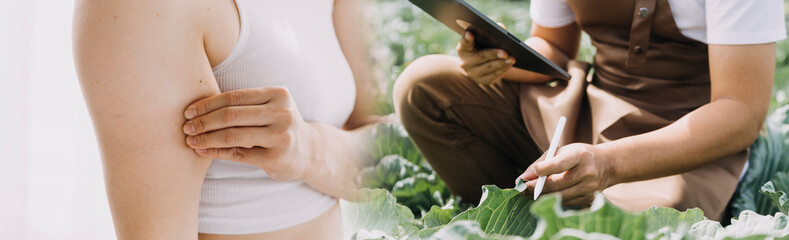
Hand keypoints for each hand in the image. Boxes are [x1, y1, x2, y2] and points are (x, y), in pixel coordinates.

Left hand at [182, 87, 314, 180]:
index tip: (188, 111)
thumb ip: (245, 104)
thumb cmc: (280, 125)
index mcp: (279, 94)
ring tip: (190, 141)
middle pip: (232, 115)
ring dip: (206, 138)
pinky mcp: (275, 158)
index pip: (234, 97)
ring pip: (233, 135)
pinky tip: (203, 152)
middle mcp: (282, 113)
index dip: (207, 104)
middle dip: (204, 122)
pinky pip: (238, 154)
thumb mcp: (272, 106)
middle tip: (186, 127)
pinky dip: (216, 152)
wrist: (310, 151)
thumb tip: (199, 106)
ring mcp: (280, 137)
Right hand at [457, 30, 515, 84]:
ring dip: (501, 63)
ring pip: (489, 67)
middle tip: (505, 52)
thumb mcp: (485, 39)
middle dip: (493, 54)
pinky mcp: (482, 81)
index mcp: (463, 49)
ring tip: (512, 58)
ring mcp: (472, 73)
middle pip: (480, 57)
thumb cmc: (484, 46)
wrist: (483, 64)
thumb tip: (501, 27)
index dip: (466, 39)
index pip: (464, 43)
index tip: (469, 33)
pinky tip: (510, 64)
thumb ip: (491, 31)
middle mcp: (464, 62)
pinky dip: (503, 69)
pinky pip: (494, 75)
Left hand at [516, 143, 616, 206]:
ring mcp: (589, 188)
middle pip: (556, 185)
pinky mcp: (588, 199)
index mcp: (580, 156)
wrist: (607, 165)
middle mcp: (587, 173)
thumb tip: (523, 178)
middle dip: (534, 188)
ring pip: (558, 197)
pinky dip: (551, 200)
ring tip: (527, 192)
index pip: (559, 164)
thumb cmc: (578, 155)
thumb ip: (543, 162)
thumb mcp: (563, 150)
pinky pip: (564, 203)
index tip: (526, 176)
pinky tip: (542, 195)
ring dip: (540, 196)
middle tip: (520, 188)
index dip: (541, 170)